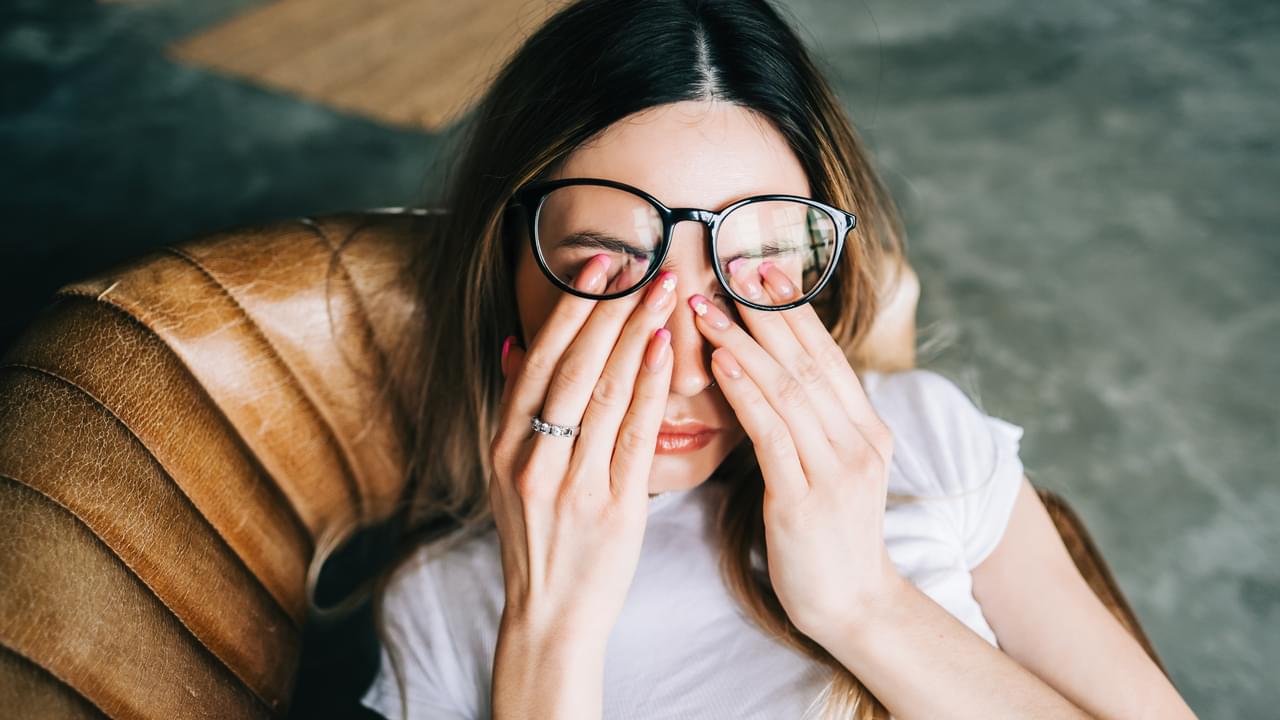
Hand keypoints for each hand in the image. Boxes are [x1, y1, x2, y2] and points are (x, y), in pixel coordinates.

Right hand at [489, 253, 677, 651]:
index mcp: (504, 445)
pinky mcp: (611, 507)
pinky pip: (632, 436)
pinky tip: (664, 350)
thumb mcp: (508, 473)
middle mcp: (531, 459)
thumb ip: (513, 409)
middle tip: (642, 263)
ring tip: (664, 290)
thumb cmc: (538, 539)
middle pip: (572, 367)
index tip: (598, 264)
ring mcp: (570, 484)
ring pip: (603, 393)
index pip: (537, 360)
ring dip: (635, 334)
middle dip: (608, 308)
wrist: (549, 616)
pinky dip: (647, 388)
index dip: (570, 308)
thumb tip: (513, 344)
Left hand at [688, 259, 905, 641]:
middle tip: (730, 266)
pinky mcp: (805, 500)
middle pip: (808, 360)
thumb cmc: (828, 536)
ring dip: (743, 342)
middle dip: (767, 311)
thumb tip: (774, 373)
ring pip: (788, 389)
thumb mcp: (831, 469)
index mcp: (867, 430)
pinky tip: (719, 363)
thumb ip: (813, 423)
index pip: (826, 355)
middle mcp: (860, 441)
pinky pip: (772, 433)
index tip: (762, 269)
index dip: (794, 310)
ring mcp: (837, 470)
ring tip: (706, 307)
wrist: (852, 605)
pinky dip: (745, 392)